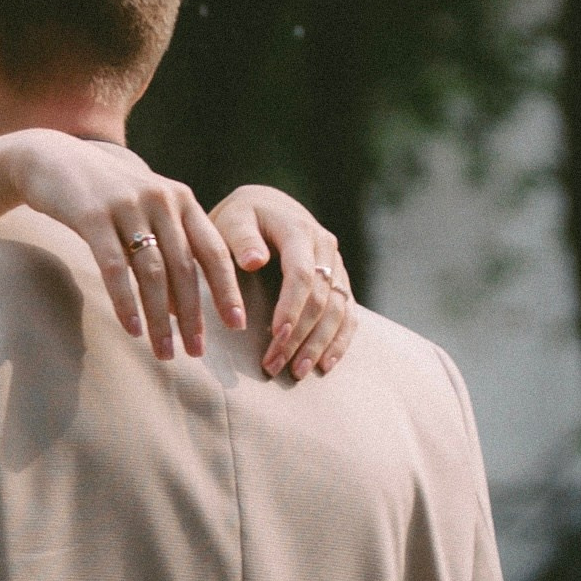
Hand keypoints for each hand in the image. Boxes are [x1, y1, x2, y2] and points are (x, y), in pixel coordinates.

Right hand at [0, 130, 247, 360]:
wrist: (52, 159)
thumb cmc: (103, 194)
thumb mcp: (144, 211)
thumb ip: (167, 249)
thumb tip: (182, 308)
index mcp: (180, 199)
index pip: (213, 250)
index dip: (227, 290)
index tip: (236, 326)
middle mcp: (160, 199)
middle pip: (184, 267)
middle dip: (194, 315)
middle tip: (196, 352)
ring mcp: (127, 205)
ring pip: (152, 273)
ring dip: (160, 318)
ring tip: (164, 351)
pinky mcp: (92, 215)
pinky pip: (114, 267)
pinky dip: (126, 302)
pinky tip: (132, 329)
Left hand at [208, 186, 356, 378]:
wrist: (263, 208)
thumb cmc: (240, 219)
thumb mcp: (232, 221)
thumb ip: (240, 239)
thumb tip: (255, 261)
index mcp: (297, 230)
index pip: (301, 273)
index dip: (291, 308)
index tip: (276, 337)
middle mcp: (324, 245)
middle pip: (321, 297)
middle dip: (299, 335)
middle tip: (274, 366)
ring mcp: (336, 264)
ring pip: (338, 309)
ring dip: (319, 344)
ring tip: (298, 372)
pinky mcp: (339, 280)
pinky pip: (348, 313)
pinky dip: (339, 340)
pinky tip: (325, 365)